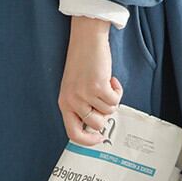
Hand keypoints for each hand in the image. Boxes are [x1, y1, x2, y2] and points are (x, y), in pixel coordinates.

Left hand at [58, 16, 122, 146]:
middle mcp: (72, 100)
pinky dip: (117, 90)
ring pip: (108, 111)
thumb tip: (97, 126)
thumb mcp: (74, 88)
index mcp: (64, 103)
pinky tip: (111, 79)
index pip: (73, 133)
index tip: (99, 138)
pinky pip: (115, 100)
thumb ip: (81, 106)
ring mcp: (85, 94)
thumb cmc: (82, 62)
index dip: (88, 140)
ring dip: (112, 98)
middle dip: (105, 114)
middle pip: (96, 124)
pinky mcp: (98, 86)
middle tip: (104, 99)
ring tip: (105, 84)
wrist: (87, 40)